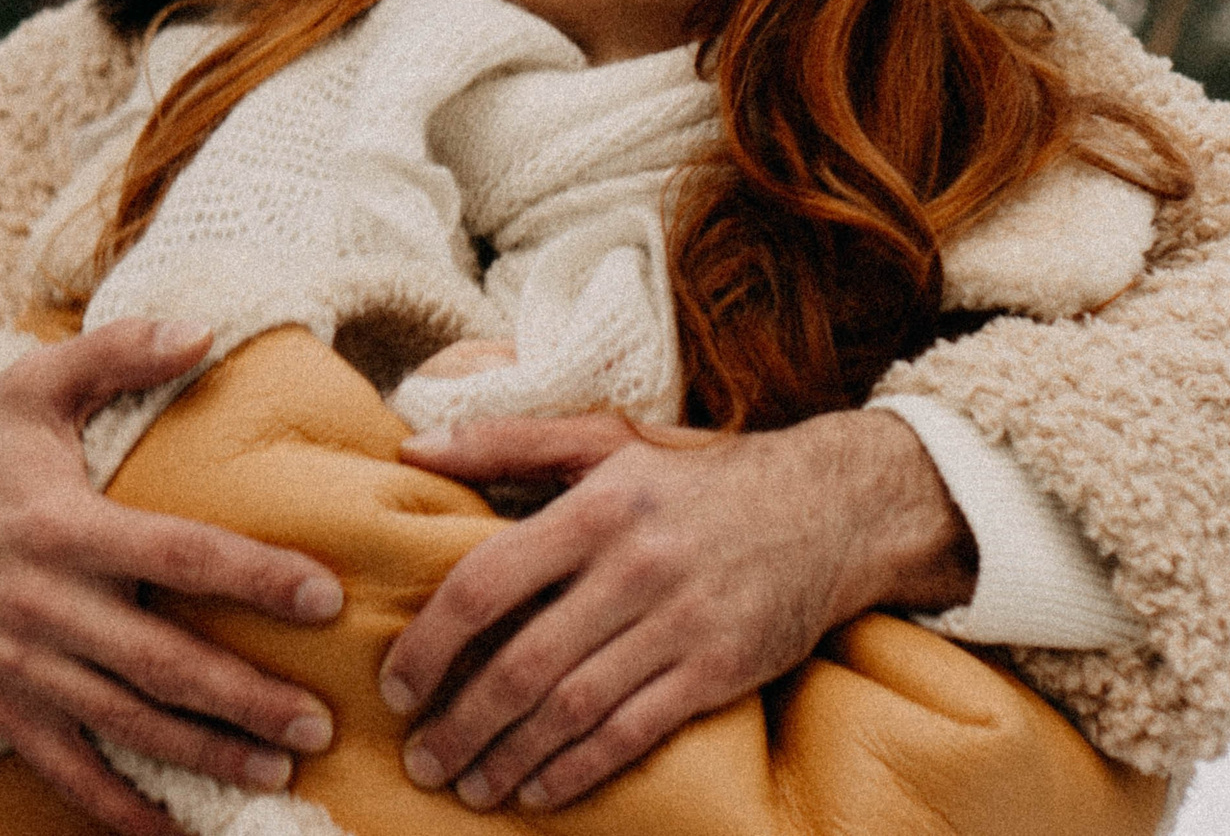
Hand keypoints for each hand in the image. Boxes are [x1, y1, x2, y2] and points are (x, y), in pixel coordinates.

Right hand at [0, 319, 346, 835]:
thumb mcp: (33, 387)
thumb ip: (119, 350)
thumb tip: (205, 328)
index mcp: (62, 526)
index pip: (176, 554)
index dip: (253, 577)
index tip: (324, 596)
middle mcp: (43, 606)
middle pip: (160, 661)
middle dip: (243, 698)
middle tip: (319, 723)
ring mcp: (19, 669)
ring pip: (125, 725)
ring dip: (203, 755)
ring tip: (279, 772)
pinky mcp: (0, 710)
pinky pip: (66, 771)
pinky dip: (119, 808)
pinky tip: (176, 828)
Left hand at [377, 407, 973, 811]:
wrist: (832, 506)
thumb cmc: (701, 476)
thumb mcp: (610, 441)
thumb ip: (508, 441)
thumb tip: (412, 445)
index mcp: (597, 504)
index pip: (487, 582)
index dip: (431, 643)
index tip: (397, 685)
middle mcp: (635, 565)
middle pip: (521, 664)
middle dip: (460, 723)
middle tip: (420, 759)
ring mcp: (680, 622)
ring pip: (571, 710)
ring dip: (508, 758)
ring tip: (467, 786)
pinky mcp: (719, 669)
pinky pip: (631, 733)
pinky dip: (576, 770)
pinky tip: (538, 789)